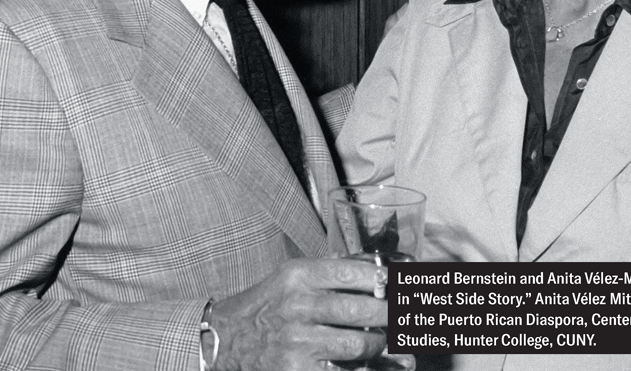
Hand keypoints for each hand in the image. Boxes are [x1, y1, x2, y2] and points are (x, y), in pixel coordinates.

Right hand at [208, 257, 411, 369]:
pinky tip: (372, 363)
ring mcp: (298, 341)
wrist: (226, 340)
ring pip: (360, 345)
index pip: (355, 272)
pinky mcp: (298, 370)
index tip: (402, 284)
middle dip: (392, 315)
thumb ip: (331, 271)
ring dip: (380, 345)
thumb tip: (380, 269)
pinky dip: (366, 368)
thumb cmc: (267, 305)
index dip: (387, 279)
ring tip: (384, 340)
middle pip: (364, 310)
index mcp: (299, 275)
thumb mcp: (292, 276)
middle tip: (404, 316)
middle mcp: (298, 305)